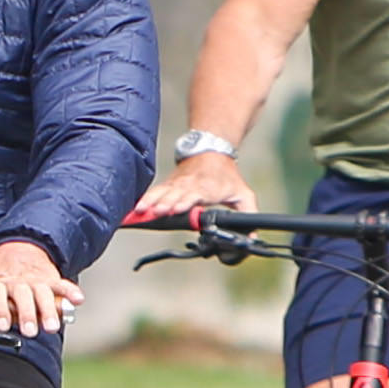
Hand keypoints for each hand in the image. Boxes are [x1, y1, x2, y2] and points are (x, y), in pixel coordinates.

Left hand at [0, 239, 82, 341]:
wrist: (16, 249)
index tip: (3, 326)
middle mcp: (16, 282)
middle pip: (22, 296)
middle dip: (26, 314)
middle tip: (29, 331)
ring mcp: (35, 280)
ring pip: (42, 293)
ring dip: (48, 310)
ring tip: (52, 327)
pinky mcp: (51, 279)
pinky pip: (62, 285)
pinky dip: (70, 292)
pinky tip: (77, 300)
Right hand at [133, 151, 255, 219]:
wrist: (211, 149)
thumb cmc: (227, 175)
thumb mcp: (243, 194)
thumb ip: (249, 215)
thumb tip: (253, 237)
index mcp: (207, 188)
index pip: (194, 195)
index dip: (185, 202)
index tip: (176, 208)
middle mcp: (189, 186)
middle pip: (175, 195)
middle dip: (164, 203)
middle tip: (155, 212)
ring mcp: (177, 184)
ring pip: (162, 192)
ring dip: (151, 201)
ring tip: (140, 210)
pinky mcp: (169, 184)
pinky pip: (155, 192)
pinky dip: (145, 199)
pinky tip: (135, 208)